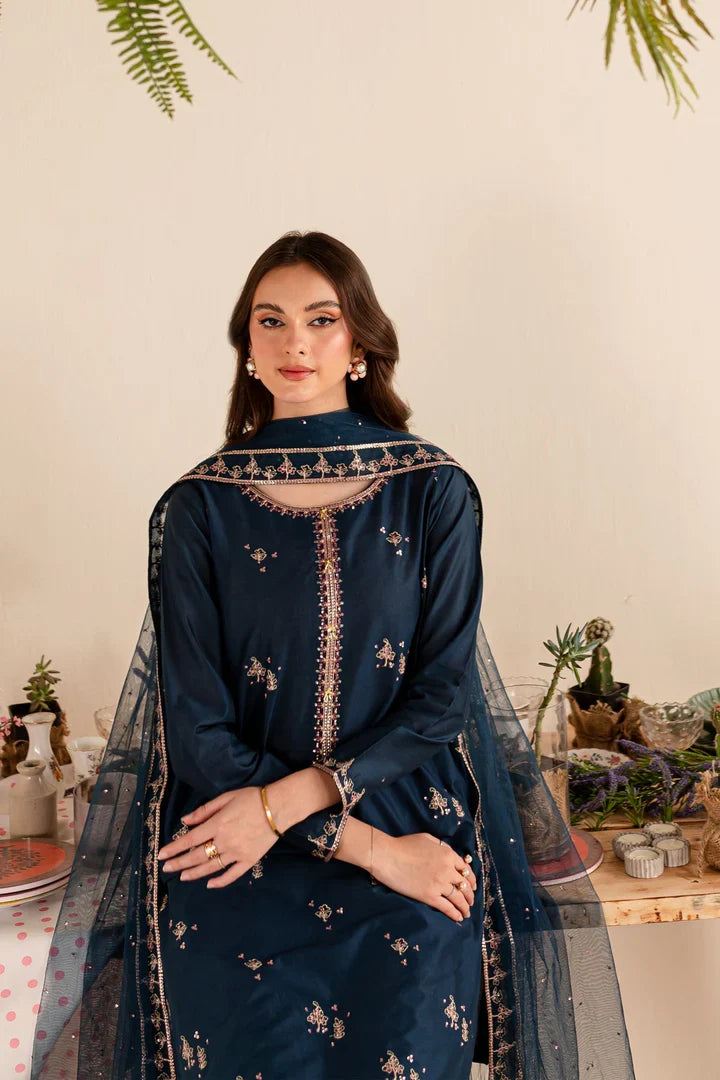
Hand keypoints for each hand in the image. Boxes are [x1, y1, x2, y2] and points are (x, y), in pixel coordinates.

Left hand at [157, 787, 277, 887]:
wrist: (279, 807)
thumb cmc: (251, 798)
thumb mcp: (226, 797)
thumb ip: (204, 810)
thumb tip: (185, 821)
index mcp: (217, 824)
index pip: (190, 840)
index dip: (174, 849)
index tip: (161, 855)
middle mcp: (224, 841)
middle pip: (197, 856)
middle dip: (179, 863)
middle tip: (166, 869)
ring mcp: (237, 853)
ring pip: (211, 867)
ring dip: (194, 873)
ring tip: (182, 876)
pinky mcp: (249, 860)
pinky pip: (232, 874)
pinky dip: (220, 881)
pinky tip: (209, 884)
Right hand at [371, 831, 477, 921]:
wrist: (387, 856)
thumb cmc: (404, 845)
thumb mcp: (427, 839)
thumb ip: (442, 847)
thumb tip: (450, 856)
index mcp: (448, 855)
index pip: (466, 869)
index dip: (471, 879)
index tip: (472, 886)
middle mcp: (447, 870)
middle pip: (464, 885)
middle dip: (470, 895)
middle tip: (471, 902)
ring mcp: (439, 884)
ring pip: (458, 898)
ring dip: (465, 907)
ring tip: (466, 913)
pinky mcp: (429, 896)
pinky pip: (447, 907)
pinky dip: (455, 914)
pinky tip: (458, 917)